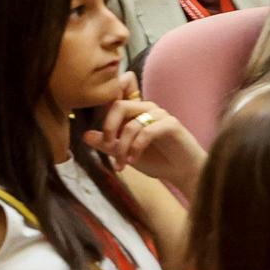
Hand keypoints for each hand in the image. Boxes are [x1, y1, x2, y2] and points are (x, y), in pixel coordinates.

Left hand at [81, 74, 203, 189]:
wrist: (184, 173)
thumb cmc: (157, 160)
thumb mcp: (126, 154)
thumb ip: (108, 144)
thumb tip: (86, 135)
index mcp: (136, 111)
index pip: (117, 96)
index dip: (104, 106)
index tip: (101, 134)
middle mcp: (148, 108)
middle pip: (119, 105)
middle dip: (108, 128)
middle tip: (107, 146)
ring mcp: (161, 115)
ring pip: (131, 124)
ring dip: (122, 147)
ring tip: (122, 164)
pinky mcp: (172, 125)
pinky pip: (147, 131)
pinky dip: (136, 147)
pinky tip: (134, 161)